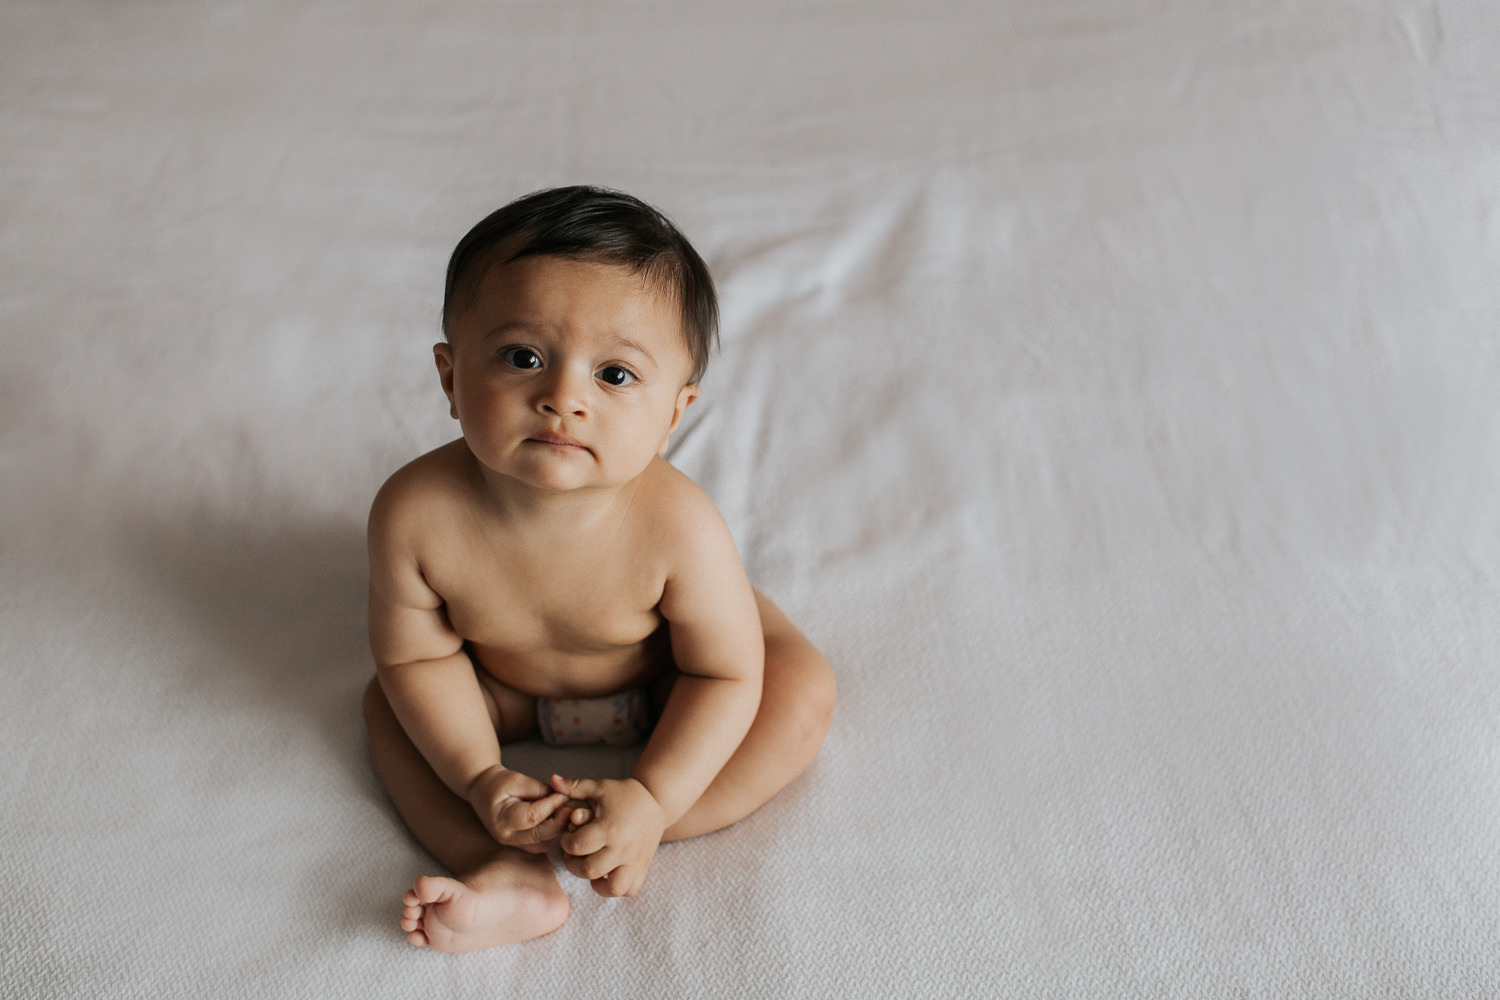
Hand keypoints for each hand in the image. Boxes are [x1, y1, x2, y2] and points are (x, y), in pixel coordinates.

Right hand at [465, 765, 573, 852]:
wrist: (482, 791)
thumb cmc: (498, 783)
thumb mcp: (517, 779)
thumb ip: (539, 789)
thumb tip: (562, 796)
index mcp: (502, 818)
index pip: (532, 816)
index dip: (551, 805)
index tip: (564, 794)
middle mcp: (507, 836)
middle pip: (540, 836)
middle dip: (559, 822)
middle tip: (572, 807)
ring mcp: (513, 844)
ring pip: (543, 844)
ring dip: (556, 830)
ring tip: (565, 812)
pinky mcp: (520, 845)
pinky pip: (541, 845)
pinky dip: (551, 834)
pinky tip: (556, 819)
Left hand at [551, 775, 667, 896]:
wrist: (657, 800)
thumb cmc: (624, 793)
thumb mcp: (600, 787)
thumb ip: (575, 786)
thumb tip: (553, 780)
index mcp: (609, 828)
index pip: (577, 846)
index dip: (566, 841)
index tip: (570, 835)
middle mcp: (622, 848)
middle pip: (589, 870)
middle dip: (574, 864)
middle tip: (576, 853)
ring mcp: (634, 861)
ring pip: (612, 888)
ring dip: (597, 882)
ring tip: (593, 868)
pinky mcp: (643, 868)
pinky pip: (629, 889)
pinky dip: (617, 887)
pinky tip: (609, 873)